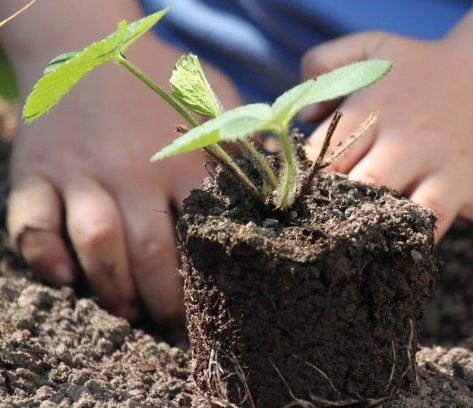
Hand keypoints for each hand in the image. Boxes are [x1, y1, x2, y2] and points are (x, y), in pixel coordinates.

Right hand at [6, 31, 239, 336]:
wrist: (83, 40)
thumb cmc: (157, 77)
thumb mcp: (211, 96)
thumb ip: (242, 136)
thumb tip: (282, 176)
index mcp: (181, 157)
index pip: (203, 232)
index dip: (212, 279)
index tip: (220, 307)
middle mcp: (131, 169)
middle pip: (151, 252)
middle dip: (165, 302)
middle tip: (174, 329)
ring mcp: (81, 171)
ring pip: (97, 244)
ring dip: (113, 290)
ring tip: (129, 314)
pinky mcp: (37, 171)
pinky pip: (31, 221)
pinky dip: (42, 255)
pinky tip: (64, 279)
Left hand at [301, 32, 472, 302]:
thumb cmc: (428, 68)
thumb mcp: (373, 46)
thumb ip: (324, 63)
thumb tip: (302, 118)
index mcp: (380, 111)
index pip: (328, 158)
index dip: (306, 187)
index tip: (292, 210)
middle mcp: (416, 144)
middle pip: (367, 190)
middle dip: (342, 217)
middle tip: (321, 244)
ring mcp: (458, 172)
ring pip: (424, 217)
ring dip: (401, 243)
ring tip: (378, 268)